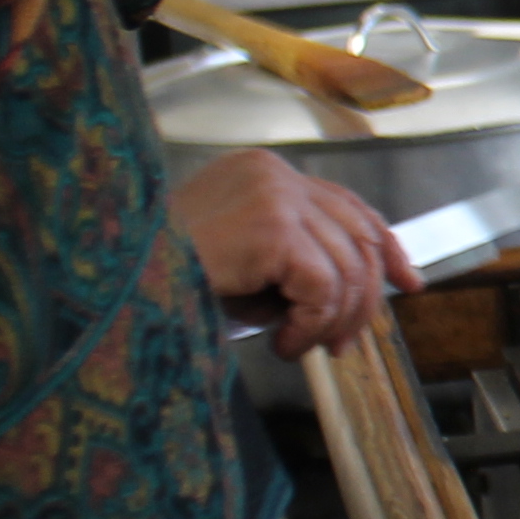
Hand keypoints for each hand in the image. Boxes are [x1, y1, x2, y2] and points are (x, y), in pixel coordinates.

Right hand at [170, 149, 416, 356]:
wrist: (113, 288)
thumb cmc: (163, 281)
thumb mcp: (241, 265)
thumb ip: (292, 262)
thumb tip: (351, 295)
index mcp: (261, 173)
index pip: (345, 203)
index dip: (383, 245)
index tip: (406, 282)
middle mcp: (272, 172)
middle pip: (356, 234)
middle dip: (362, 298)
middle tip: (342, 344)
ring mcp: (274, 193)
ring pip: (347, 266)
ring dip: (331, 321)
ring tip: (297, 346)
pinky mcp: (272, 225)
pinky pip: (324, 286)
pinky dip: (312, 325)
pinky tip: (282, 343)